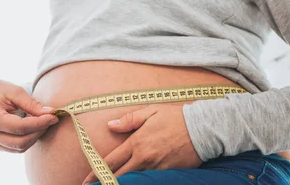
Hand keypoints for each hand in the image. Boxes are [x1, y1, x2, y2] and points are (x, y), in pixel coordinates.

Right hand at [0, 78, 58, 152]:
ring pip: (20, 147)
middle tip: (51, 119)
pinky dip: (29, 139)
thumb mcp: (16, 91)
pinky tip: (33, 127)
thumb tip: (51, 113)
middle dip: (39, 132)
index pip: (20, 127)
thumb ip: (32, 104)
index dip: (39, 123)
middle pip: (21, 142)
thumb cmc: (1, 91)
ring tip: (41, 121)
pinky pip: (17, 148)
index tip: (54, 116)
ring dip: (35, 136)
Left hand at [82, 104, 202, 183]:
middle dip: (105, 182)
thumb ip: (129, 119)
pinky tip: (134, 184)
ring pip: (134, 181)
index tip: (86, 181)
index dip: (96, 172)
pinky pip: (150, 182)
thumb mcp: (150, 111)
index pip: (111, 161)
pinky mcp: (169, 174)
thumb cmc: (175, 117)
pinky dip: (140, 184)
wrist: (202, 128)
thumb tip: (110, 125)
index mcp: (136, 142)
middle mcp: (144, 158)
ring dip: (122, 183)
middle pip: (119, 176)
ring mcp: (156, 168)